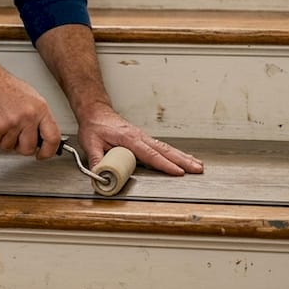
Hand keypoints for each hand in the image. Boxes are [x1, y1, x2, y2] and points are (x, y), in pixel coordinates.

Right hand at [0, 65, 62, 158]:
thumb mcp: (31, 98)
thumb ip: (39, 118)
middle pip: (28, 148)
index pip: (53, 138)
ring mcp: (10, 123)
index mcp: (40, 109)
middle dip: (21, 146)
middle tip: (15, 135)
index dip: (48, 151)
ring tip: (1, 120)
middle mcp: (27, 117)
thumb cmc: (4, 86)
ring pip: (8, 147)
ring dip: (3, 139)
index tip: (43, 154)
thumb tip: (44, 137)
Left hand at [75, 102, 203, 175]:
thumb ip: (96, 160)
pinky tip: (183, 159)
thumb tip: (101, 176)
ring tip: (197, 165)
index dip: (165, 164)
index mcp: (129, 138)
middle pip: (165, 150)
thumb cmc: (95, 126)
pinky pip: (162, 147)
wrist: (95, 112)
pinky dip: (175, 154)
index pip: (150, 154)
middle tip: (198, 169)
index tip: (178, 172)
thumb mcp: (90, 143)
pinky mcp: (143, 139)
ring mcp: (143, 137)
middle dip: (183, 160)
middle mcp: (140, 136)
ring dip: (183, 157)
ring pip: (167, 148)